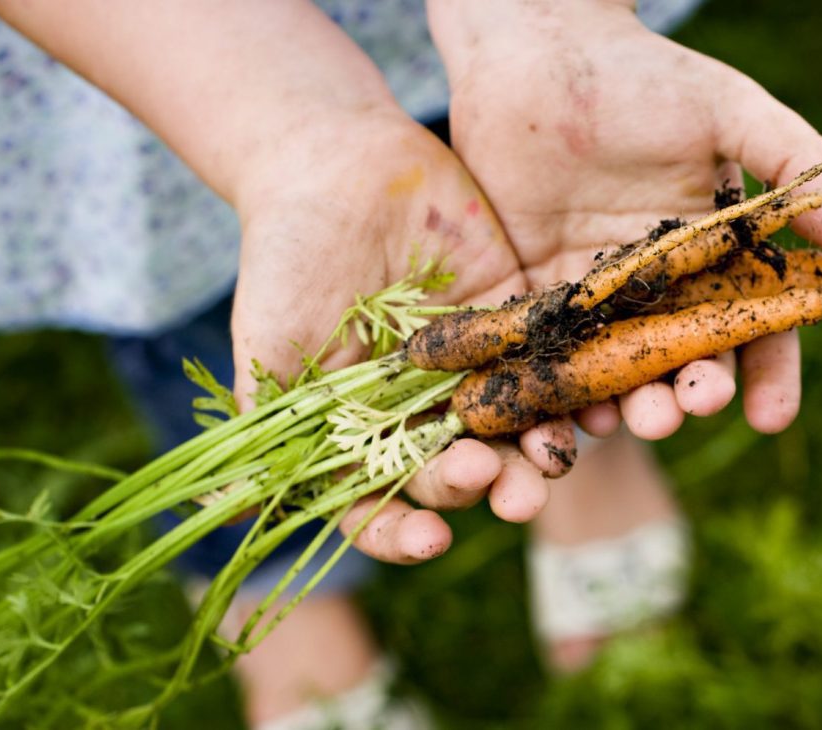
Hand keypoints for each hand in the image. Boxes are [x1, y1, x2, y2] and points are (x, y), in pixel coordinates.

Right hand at [231, 107, 569, 563]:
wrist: (336, 164)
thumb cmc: (286, 256)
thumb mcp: (270, 345)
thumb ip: (270, 429)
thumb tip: (221, 518)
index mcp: (365, 429)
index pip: (384, 502)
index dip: (405, 530)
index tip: (429, 540)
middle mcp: (425, 409)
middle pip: (463, 468)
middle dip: (487, 486)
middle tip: (511, 491)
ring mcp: (475, 365)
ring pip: (517, 424)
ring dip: (541, 449)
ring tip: (558, 456)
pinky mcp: (516, 317)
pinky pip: (553, 360)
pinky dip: (577, 385)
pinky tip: (600, 404)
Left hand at [430, 0, 821, 437]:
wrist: (539, 51)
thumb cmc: (641, 75)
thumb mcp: (727, 108)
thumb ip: (791, 159)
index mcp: (715, 251)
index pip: (753, 324)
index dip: (768, 374)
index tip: (772, 418)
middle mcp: (661, 283)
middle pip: (687, 357)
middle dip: (696, 393)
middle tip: (693, 408)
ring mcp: (599, 292)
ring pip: (622, 367)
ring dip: (633, 404)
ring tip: (638, 422)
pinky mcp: (538, 288)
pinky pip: (556, 352)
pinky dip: (567, 388)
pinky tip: (575, 413)